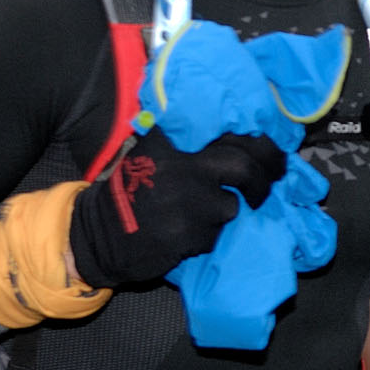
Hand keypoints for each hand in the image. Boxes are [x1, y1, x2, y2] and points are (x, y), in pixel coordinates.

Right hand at [67, 125, 285, 287]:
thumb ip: (191, 144)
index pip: (231, 131)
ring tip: (201, 217)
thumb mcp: (153, 153)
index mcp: (173, 138)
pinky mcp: (188, 232)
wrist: (97, 237)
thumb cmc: (131, 193)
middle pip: (244, 165)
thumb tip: (249, 140)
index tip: (272, 152)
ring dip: (224, 214)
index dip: (261, 143)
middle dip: (265, 178)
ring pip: (232, 205)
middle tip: (270, 185)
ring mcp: (186, 199)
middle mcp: (181, 163)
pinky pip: (215, 234)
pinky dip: (207, 237)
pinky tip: (185, 235)